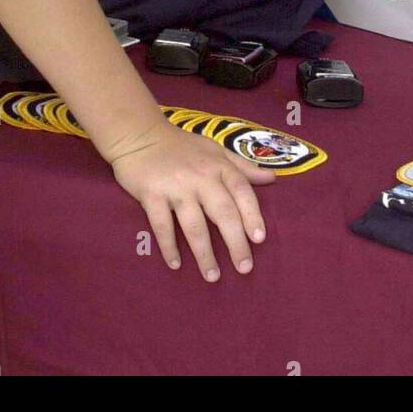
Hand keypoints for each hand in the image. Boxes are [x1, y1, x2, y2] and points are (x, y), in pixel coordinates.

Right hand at [109, 121, 274, 280]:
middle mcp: (200, 176)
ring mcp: (175, 186)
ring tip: (212, 276)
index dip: (252, 215)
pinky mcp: (151, 194)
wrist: (139, 135)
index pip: (241, 191)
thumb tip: (273, 178)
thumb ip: (243, 167)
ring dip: (204, 253)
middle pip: (223, 212)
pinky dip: (169, 246)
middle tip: (244, 268)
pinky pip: (162, 225)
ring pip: (194, 225)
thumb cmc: (182, 146)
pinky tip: (176, 264)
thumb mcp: (215, 150)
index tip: (260, 239)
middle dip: (235, 243)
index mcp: (218, 165)